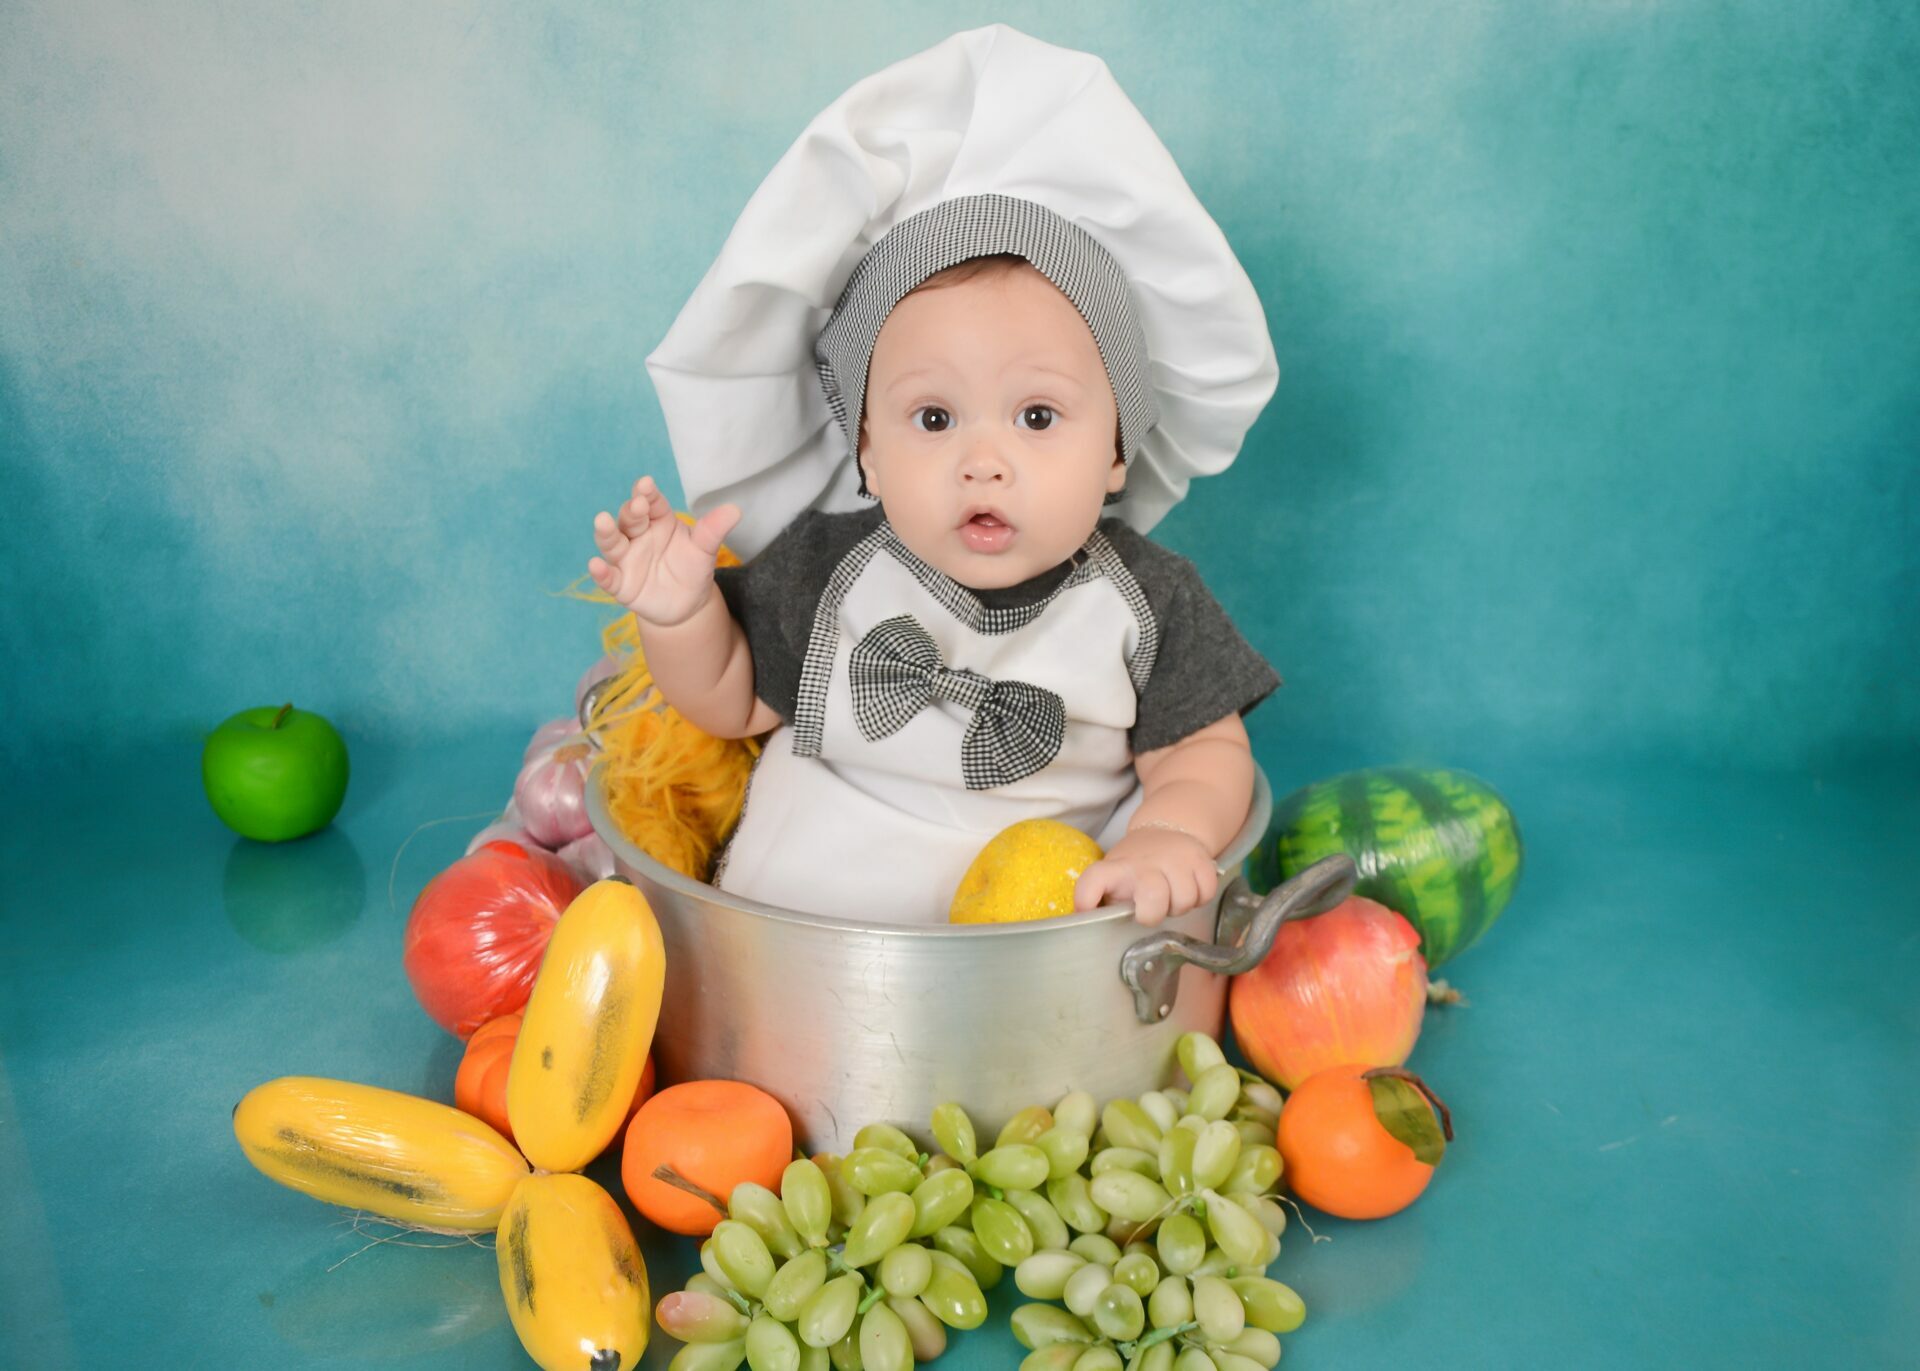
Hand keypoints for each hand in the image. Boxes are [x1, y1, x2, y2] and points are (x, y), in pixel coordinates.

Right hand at [587, 476, 741, 627]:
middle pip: (630, 519)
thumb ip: (713, 530)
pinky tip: (595, 565)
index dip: (647, 493)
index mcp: (659, 520)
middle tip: (637, 505)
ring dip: (606, 532)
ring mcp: (626, 559)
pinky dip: (600, 572)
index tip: (646, 484)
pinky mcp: (620, 584)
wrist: (687, 605)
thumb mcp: (705, 550)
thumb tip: (735, 510)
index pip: (652, 502)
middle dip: (631, 511)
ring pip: (612, 543)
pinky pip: (608, 577)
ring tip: (602, 520)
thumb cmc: (692, 568)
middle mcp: (638, 535)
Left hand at [1074, 826, 1219, 926]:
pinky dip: (1201, 897)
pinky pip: (1207, 892)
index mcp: (1116, 870)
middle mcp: (1145, 862)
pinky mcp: (1201, 859)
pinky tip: (1189, 888)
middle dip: (1154, 914)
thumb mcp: (1113, 881)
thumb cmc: (1136, 869)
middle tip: (1151, 909)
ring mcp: (1175, 858)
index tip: (1086, 912)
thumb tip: (1084, 924)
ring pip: (1185, 899)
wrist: (1167, 831)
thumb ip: (1102, 903)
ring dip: (1179, 906)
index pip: (1093, 880)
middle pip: (1153, 897)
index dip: (1086, 899)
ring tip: (1171, 897)